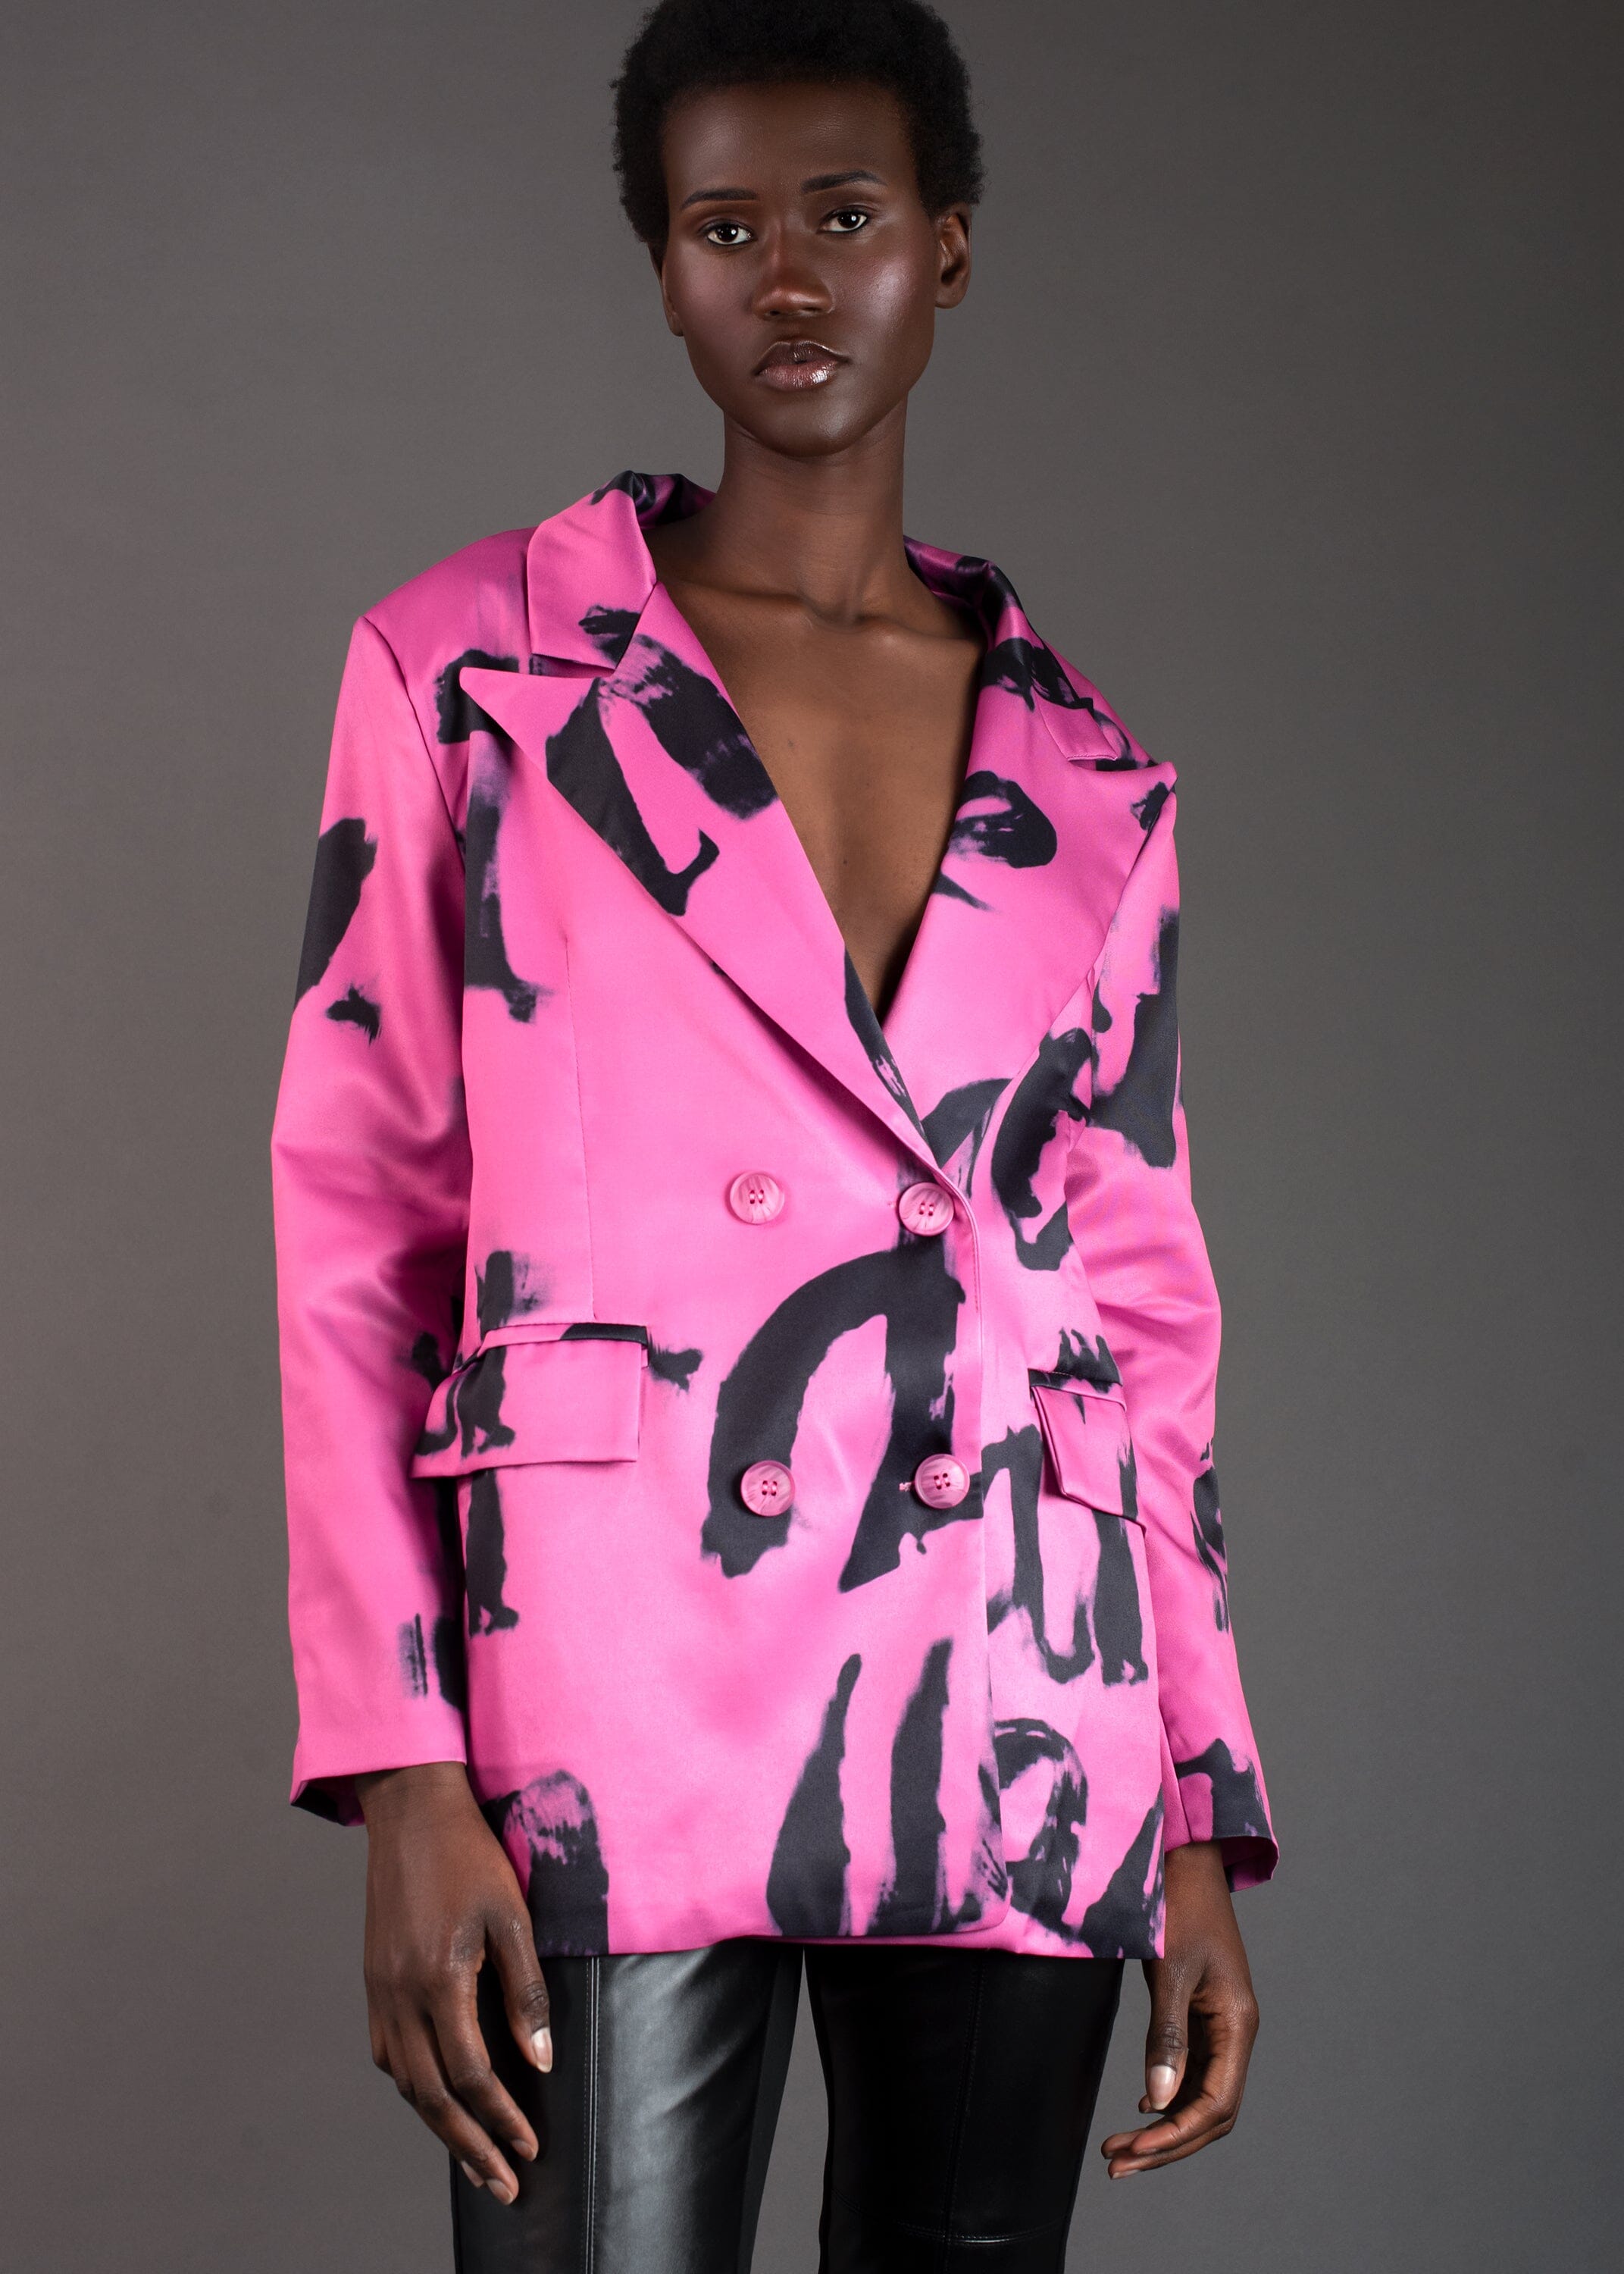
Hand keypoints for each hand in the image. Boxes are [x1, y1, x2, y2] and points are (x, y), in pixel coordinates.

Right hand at [356, 1761, 550, 2205]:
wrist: (411, 1810)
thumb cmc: (469, 1855)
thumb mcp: (511, 1916)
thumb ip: (525, 1992)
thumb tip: (538, 2063)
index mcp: (438, 1981)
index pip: (473, 2075)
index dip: (503, 2119)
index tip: (530, 2149)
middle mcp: (400, 1996)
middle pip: (433, 2096)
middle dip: (470, 2147)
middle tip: (502, 2185)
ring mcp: (379, 1991)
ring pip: (405, 2082)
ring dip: (440, 2126)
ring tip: (473, 2159)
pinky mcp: (373, 1981)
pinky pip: (388, 2054)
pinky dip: (413, 2088)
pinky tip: (436, 2099)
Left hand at [1101, 1839, 1258, 2176]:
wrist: (1186, 1856)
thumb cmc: (1179, 1905)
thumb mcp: (1170, 1970)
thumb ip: (1166, 2036)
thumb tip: (1158, 2101)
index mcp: (1238, 2024)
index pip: (1215, 2104)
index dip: (1175, 2136)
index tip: (1134, 2152)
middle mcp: (1236, 2031)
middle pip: (1210, 2111)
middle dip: (1166, 2144)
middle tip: (1116, 2163)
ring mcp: (1221, 2023)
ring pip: (1200, 2095)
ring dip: (1164, 2125)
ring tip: (1121, 2147)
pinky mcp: (1203, 2013)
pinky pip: (1193, 2070)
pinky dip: (1168, 2096)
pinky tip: (1143, 2108)